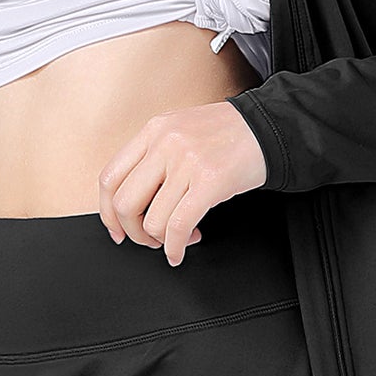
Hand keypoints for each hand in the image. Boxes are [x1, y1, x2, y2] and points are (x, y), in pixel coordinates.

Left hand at [97, 97, 268, 263]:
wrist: (268, 127)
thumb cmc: (226, 134)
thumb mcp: (179, 131)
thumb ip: (153, 157)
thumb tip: (131, 202)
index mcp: (152, 131)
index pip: (109, 178)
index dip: (108, 213)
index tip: (117, 229)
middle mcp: (165, 143)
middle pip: (125, 203)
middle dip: (134, 232)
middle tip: (148, 240)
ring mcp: (186, 161)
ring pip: (152, 220)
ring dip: (161, 241)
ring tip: (178, 238)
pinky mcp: (210, 181)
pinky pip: (179, 226)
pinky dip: (176, 247)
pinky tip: (183, 248)